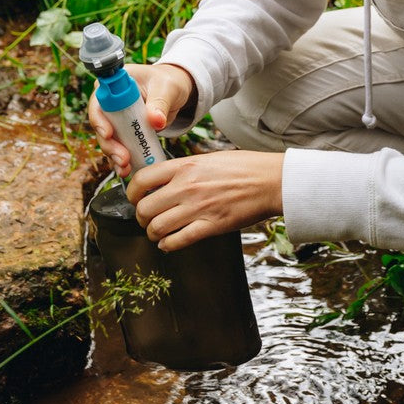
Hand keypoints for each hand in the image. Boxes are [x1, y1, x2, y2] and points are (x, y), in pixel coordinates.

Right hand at [87, 62, 194, 178]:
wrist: (176, 92)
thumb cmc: (169, 83)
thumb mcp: (167, 89)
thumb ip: (160, 103)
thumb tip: (156, 121)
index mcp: (114, 84)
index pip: (99, 102)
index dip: (99, 119)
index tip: (108, 133)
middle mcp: (110, 102)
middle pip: (101, 125)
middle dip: (109, 144)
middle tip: (123, 158)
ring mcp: (116, 119)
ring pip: (108, 140)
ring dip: (114, 156)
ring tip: (125, 168)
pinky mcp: (124, 132)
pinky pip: (119, 147)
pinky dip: (122, 160)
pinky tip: (126, 171)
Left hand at [126, 150, 284, 250]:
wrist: (271, 181)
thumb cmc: (244, 167)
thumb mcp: (208, 158)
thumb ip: (185, 169)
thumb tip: (164, 180)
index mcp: (185, 166)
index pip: (142, 179)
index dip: (132, 193)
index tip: (135, 199)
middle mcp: (186, 186)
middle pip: (144, 209)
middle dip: (141, 219)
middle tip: (147, 220)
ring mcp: (197, 207)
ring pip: (157, 228)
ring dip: (154, 234)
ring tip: (159, 233)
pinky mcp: (210, 226)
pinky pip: (177, 241)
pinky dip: (168, 245)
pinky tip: (170, 243)